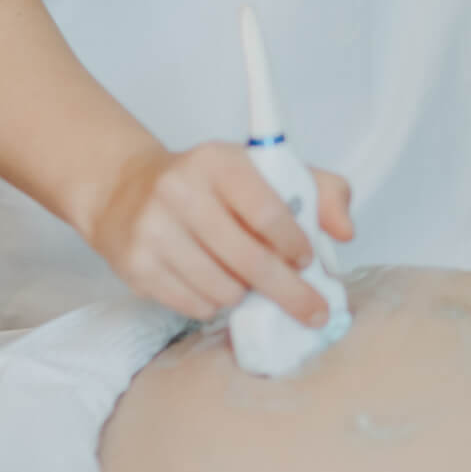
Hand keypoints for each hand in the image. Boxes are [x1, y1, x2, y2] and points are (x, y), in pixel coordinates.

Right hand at [84, 142, 354, 324]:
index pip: (267, 212)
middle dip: (289, 292)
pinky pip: (194, 305)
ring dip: (246, 296)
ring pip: (223, 289)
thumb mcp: (262, 170)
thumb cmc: (208, 184)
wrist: (126, 190)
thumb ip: (319, 190)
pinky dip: (215, 305)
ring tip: (248, 282)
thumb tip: (345, 231)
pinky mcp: (136, 266)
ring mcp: (154, 230)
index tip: (307, 261)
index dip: (294, 244)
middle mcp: (180, 191)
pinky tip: (216, 285)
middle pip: (249, 260)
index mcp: (218, 161)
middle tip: (313, 310)